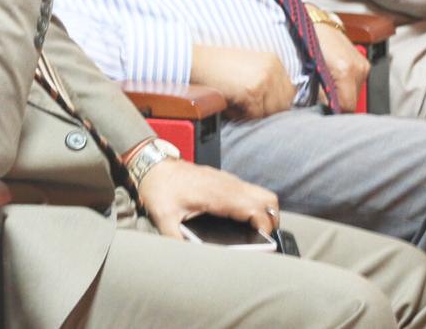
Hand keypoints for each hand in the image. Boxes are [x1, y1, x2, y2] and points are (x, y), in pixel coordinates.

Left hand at [138, 159, 280, 240]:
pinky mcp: (224, 179)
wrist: (154, 165)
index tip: (263, 241)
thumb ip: (177, 240)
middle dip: (272, 219)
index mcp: (218, 195)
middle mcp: (228, 184)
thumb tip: (189, 259)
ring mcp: (227, 180)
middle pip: (267, 198)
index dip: (265, 226)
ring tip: (257, 231)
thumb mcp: (164, 218)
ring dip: (264, 211)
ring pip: (260, 193)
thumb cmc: (159, 188)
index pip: (255, 208)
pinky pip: (248, 191)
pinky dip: (254, 205)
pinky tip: (242, 219)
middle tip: (264, 238)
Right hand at [190, 45, 293, 119]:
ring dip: (252, 113)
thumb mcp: (249, 68)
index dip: (273, 104)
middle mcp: (273, 68)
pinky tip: (229, 103)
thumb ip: (266, 82)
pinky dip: (240, 115)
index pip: (288, 93)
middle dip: (264, 111)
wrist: (196, 61)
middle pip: (282, 105)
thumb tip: (278, 106)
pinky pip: (254, 115)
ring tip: (235, 102)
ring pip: (269, 112)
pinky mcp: (253, 91)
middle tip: (243, 106)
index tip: (257, 106)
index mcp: (274, 61)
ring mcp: (265, 79)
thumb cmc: (217, 67)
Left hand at [313, 21, 369, 112]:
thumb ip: (318, 94)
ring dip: (342, 94)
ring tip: (327, 86)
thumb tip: (322, 109)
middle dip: (338, 103)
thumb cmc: (308, 42)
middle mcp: (358, 68)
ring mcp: (363, 65)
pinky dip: (346, 85)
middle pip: (353, 102)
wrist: (314, 22)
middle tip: (322, 99)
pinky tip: (334, 79)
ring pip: (355, 94)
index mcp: (345, 70)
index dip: (333, 111)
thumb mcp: (310, 72)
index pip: (347, 106)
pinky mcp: (363, 64)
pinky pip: (356, 84)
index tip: (323, 110)